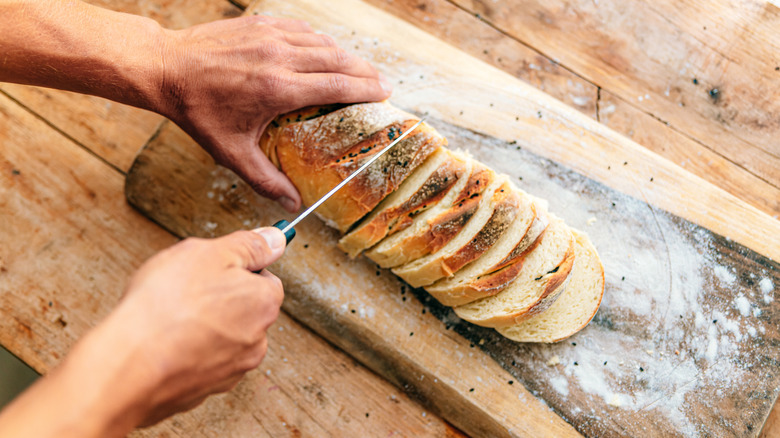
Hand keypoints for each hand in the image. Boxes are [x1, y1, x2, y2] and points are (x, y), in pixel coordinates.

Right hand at [0, 228, 285, 436]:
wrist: (129, 366)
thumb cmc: (166, 306)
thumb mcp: (209, 253)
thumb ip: (249, 245)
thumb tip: (275, 239)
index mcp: (264, 304)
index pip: (265, 278)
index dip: (235, 268)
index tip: (211, 268)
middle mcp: (257, 340)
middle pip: (244, 308)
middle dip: (220, 297)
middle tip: (185, 290)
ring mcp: (232, 370)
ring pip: (223, 336)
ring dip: (203, 326)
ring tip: (170, 317)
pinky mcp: (205, 390)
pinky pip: (200, 362)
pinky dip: (187, 351)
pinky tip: (163, 342)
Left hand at [156, 15, 392, 211]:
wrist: (166, 68)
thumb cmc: (198, 111)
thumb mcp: (231, 153)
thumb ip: (266, 180)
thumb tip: (293, 207)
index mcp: (277, 89)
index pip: (337, 85)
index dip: (366, 89)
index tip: (385, 94)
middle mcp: (279, 57)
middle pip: (338, 60)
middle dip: (366, 71)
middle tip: (383, 83)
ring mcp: (270, 35)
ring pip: (323, 41)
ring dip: (346, 56)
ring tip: (360, 70)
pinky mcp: (261, 22)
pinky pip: (302, 29)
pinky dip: (320, 40)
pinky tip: (325, 51)